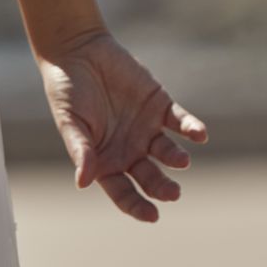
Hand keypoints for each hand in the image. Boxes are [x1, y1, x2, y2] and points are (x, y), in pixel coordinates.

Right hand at [34, 26, 207, 221]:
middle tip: (173, 193)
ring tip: (181, 160)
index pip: (124, 192)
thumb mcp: (70, 122)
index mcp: (105, 161)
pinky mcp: (159, 105)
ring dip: (176, 158)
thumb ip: (80, 150)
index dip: (138, 206)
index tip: (152, 215)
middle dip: (162, 187)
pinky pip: (180, 122)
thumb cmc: (67, 91)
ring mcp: (146, 128)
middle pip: (150, 177)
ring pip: (168, 152)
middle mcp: (129, 150)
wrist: (78, 51)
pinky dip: (191, 128)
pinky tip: (199, 134)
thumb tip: (83, 183)